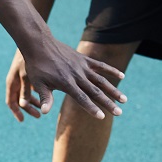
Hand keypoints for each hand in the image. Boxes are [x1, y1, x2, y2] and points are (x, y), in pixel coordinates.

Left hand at [7, 40, 125, 121]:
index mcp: (67, 83)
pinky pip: (100, 66)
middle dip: (108, 103)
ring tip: (124, 100)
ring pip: (102, 80)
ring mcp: (82, 67)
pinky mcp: (84, 59)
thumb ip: (45, 97)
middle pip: (96, 92)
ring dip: (113, 90)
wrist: (40, 44)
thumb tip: (44, 113)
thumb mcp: (38, 83)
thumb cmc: (37, 66)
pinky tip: (122, 76)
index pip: (82, 98)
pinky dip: (111, 71)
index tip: (102, 117)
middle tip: (119, 113)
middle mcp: (77, 75)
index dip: (92, 108)